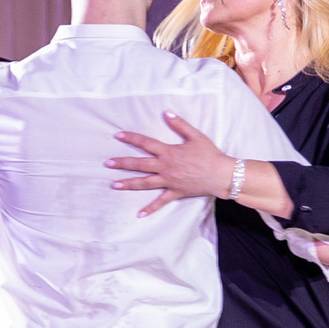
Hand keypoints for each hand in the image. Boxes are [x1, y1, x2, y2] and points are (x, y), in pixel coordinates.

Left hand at [107, 113, 233, 215]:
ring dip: (128, 184)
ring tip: (114, 185)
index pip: (145, 143)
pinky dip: (150, 208)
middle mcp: (165, 167)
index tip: (117, 136)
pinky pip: (160, 202)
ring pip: (145, 183)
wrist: (220, 174)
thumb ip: (180, 125)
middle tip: (107, 163)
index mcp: (168, 152)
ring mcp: (168, 181)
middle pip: (139, 164)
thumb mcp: (196, 136)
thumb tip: (166, 113)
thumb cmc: (210, 154)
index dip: (131, 138)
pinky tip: (140, 214)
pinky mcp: (175, 192)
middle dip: (122, 163)